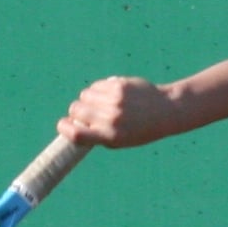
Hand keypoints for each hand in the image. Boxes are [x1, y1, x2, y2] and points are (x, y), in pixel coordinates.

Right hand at [61, 76, 192, 148]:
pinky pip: (96, 85)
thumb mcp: (119, 140)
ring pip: (84, 95)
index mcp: (110, 137)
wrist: (165, 111)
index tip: (62, 125)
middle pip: (76, 110)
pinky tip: (110, 94)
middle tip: (86, 113)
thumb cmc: (139, 129)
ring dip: (88, 99)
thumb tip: (70, 125)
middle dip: (77, 112)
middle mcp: (111, 119)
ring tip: (101, 103)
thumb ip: (96, 135)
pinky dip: (98, 90)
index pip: (76, 134)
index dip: (64, 128)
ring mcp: (115, 100)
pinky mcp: (119, 85)